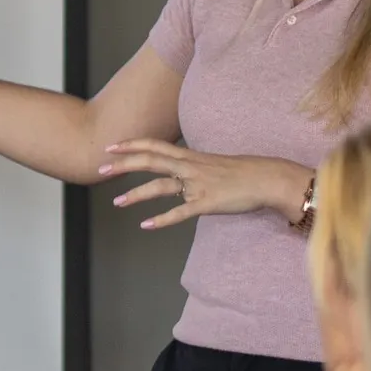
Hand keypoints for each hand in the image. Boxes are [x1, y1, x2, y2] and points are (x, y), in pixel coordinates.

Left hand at [100, 140, 309, 229]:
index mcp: (190, 156)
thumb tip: (176, 167)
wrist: (269, 178)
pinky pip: (180, 212)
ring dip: (136, 195)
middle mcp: (190, 167)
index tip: (110, 146)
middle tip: (101, 169)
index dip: (131, 144)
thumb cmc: (242, 172)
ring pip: (160, 187)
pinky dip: (162, 219)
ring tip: (117, 203)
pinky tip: (146, 225)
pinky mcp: (207, 203)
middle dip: (123, 165)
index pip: (154, 145)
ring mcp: (197, 185)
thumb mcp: (211, 162)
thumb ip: (191, 164)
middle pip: (149, 161)